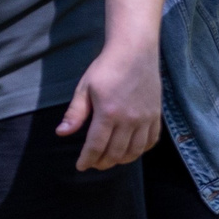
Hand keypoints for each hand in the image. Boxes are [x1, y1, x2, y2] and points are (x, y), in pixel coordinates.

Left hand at [56, 38, 161, 170]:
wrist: (135, 51)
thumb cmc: (106, 68)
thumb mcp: (84, 88)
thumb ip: (75, 114)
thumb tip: (62, 133)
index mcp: (108, 113)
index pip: (96, 146)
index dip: (87, 159)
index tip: (81, 166)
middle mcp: (129, 119)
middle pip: (116, 152)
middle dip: (103, 163)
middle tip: (94, 164)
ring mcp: (145, 118)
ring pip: (135, 150)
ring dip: (122, 160)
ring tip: (111, 160)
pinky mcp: (156, 115)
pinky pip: (151, 141)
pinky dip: (141, 150)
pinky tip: (131, 150)